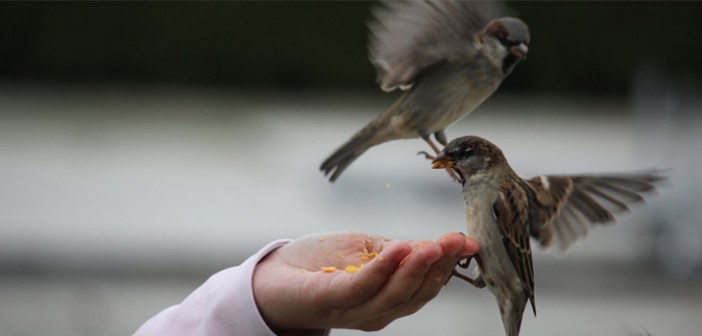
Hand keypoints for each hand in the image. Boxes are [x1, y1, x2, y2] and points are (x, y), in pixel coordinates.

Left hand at [252, 231, 478, 333]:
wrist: (275, 277)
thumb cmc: (324, 264)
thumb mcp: (371, 251)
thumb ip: (404, 251)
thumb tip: (448, 241)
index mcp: (389, 301)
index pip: (427, 287)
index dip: (449, 265)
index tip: (468, 242)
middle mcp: (377, 313)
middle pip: (416, 294)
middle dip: (439, 265)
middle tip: (456, 240)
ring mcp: (355, 310)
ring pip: (395, 295)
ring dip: (417, 269)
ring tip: (434, 246)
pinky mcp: (332, 299)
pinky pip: (363, 286)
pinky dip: (383, 268)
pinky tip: (399, 248)